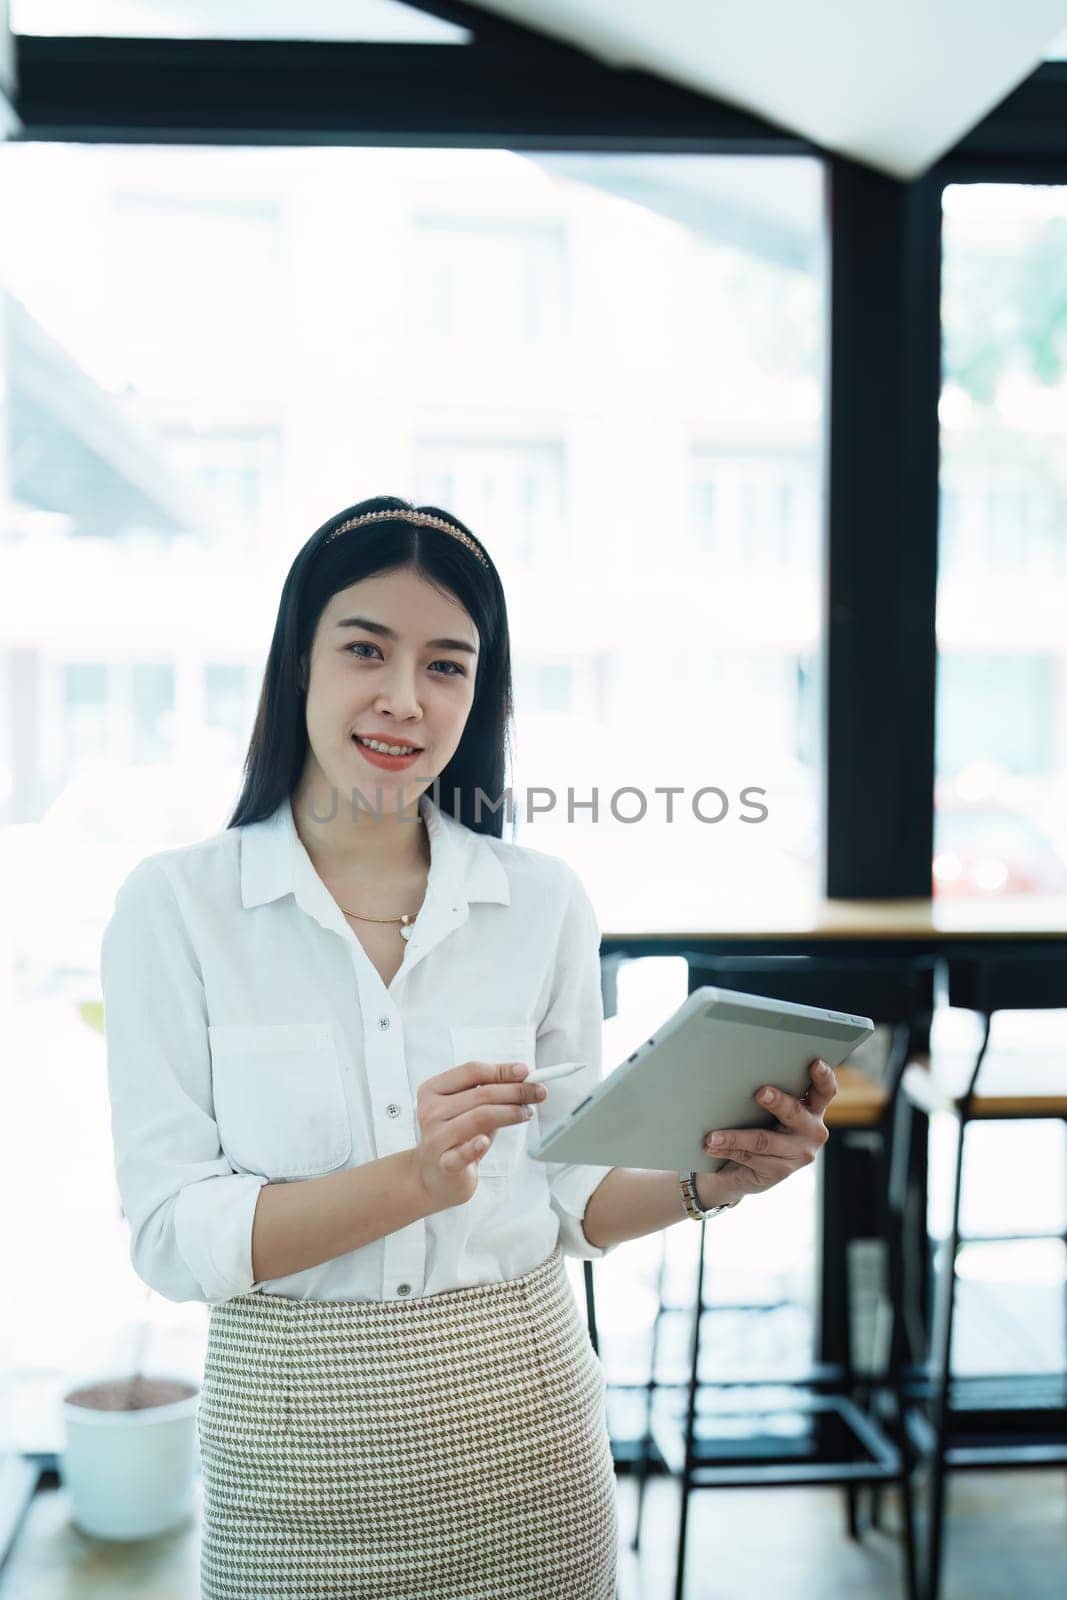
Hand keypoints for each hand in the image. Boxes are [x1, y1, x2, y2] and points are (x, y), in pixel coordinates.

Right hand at [411, 1058, 546, 1212]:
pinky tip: (485, 1142)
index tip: (526, 1071)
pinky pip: (461, 1154)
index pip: (472, 1071)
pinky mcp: (443, 1164)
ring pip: (480, 1117)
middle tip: (538, 1092)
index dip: (502, 1070)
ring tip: (526, 1113)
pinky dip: (475, 1147)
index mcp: (433, 1090)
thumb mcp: (470, 1108)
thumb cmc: (456, 1136)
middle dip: (516, 1091)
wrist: (434, 1175)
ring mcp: (436, 1137)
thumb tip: (522, 1076)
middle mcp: (431, 1111)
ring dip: (510, 1113)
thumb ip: (490, 1091)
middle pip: (481, 1093)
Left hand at [694, 1058, 837, 1209]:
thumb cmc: (754, 1122)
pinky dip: (728, 1150)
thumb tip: (740, 1072)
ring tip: (713, 1136)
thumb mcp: (765, 1107)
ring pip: (764, 1140)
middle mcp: (812, 1130)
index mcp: (813, 1107)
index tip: (815, 1063)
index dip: (823, 1077)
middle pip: (794, 1112)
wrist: (741, 1166)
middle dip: (778, 1101)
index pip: (825, 1090)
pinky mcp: (781, 1170)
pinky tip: (711, 1146)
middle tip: (761, 1092)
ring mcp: (799, 1153)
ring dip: (735, 1137)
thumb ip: (767, 1093)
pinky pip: (751, 1158)